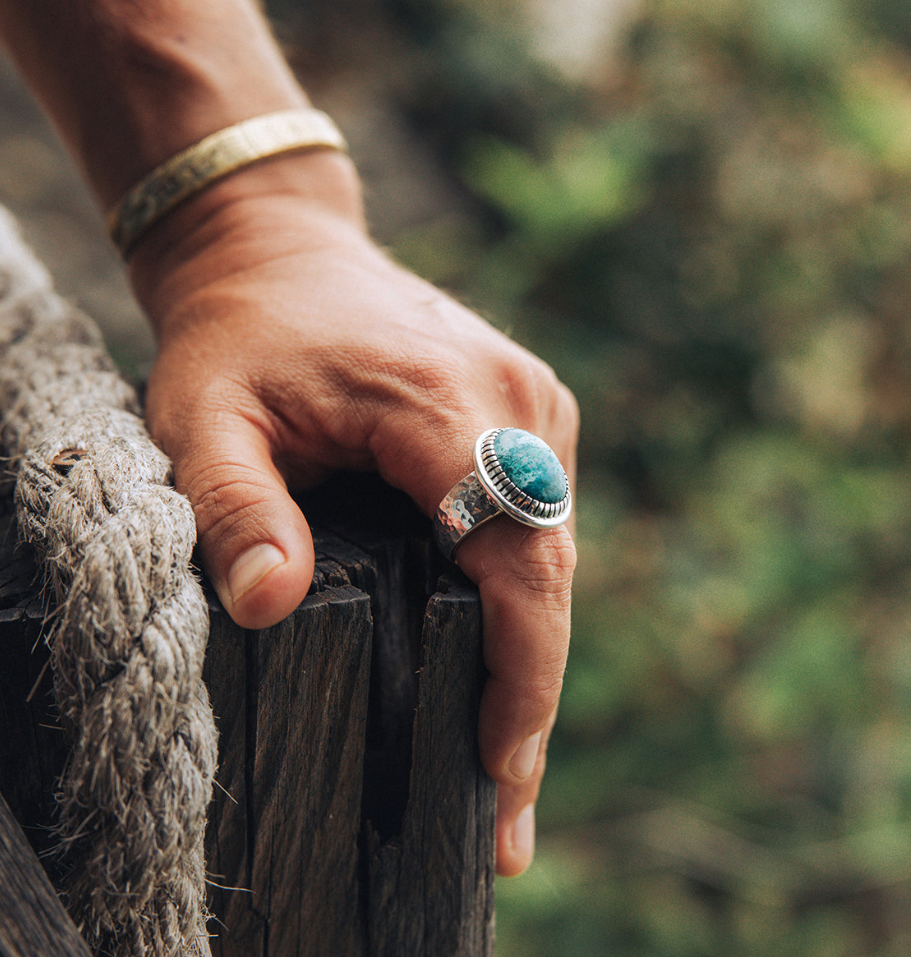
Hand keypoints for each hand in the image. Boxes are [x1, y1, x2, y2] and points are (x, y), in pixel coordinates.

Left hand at [130, 154, 577, 875]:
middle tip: (505, 810)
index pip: (515, 557)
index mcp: (442, 403)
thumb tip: (271, 604)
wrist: (280, 250)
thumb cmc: (240, 334)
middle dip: (531, 692)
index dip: (522, 670)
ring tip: (498, 749)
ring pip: (554, 549)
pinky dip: (525, 591)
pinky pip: (543, 517)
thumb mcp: (205, 417)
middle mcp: (513, 400)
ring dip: (532, 648)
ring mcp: (533, 401)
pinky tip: (498, 651)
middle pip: (549, 569)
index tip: (500, 766)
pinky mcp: (532, 411)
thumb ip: (235, 507)